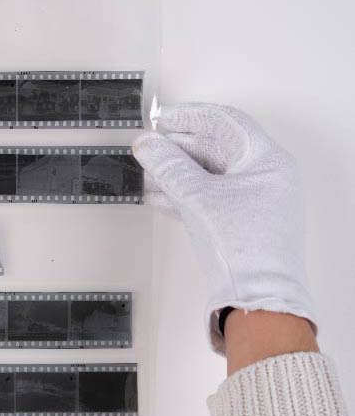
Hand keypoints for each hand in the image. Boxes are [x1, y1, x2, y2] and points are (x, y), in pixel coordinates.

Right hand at [132, 103, 313, 351]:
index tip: (163, 119)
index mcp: (268, 161)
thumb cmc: (245, 249)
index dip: (190, 116)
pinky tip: (159, 197)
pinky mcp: (240, 224)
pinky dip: (183, 194)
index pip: (226, 123)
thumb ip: (168, 166)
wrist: (256, 298)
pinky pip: (208, 197)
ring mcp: (253, 202)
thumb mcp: (198, 197)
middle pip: (215, 148)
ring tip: (148, 173)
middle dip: (178, 148)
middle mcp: (265, 178)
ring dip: (176, 172)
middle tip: (150, 147)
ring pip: (208, 175)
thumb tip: (148, 145)